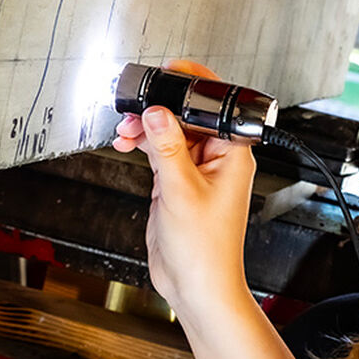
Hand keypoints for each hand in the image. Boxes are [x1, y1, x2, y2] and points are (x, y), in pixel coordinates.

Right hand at [117, 61, 256, 318]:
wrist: (196, 285)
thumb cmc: (204, 248)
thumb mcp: (180, 190)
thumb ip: (167, 148)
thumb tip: (157, 112)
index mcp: (233, 155)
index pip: (218, 107)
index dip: (194, 86)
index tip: (169, 73)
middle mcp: (218, 158)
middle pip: (189, 116)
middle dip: (160, 108)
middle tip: (133, 108)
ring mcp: (198, 170)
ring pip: (170, 132)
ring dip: (146, 127)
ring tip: (124, 131)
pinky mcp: (178, 182)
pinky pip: (161, 151)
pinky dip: (143, 144)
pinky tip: (126, 142)